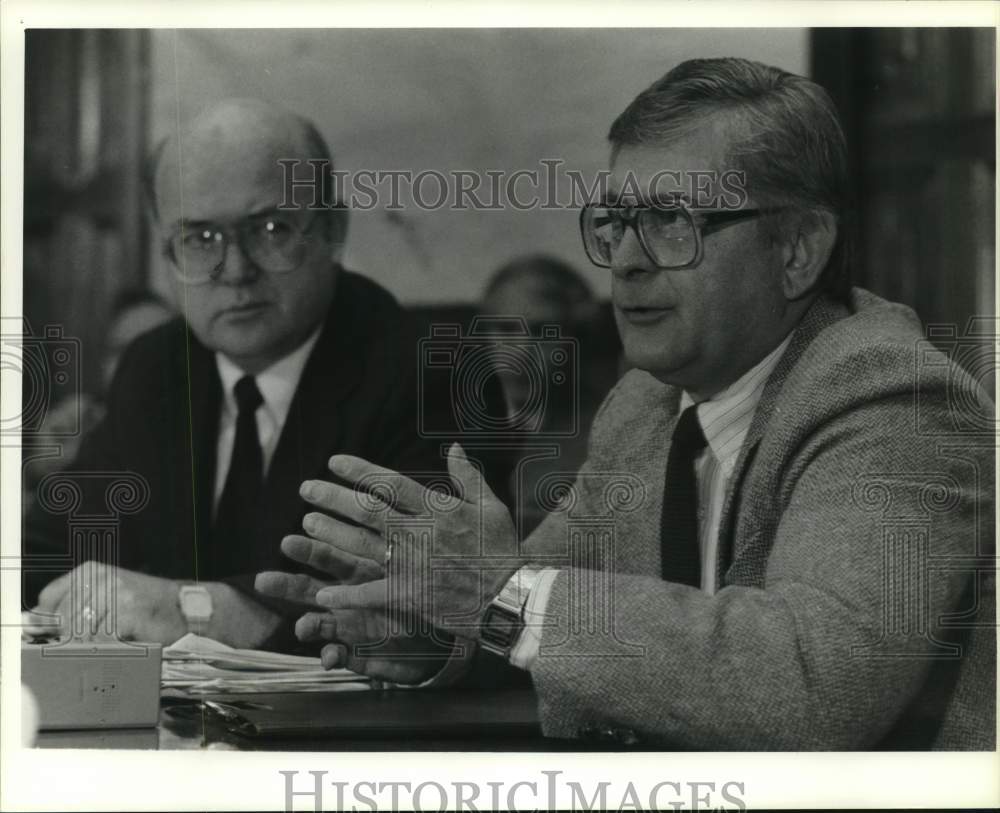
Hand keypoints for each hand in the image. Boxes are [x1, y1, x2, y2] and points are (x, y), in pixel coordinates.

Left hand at [28, 561, 186, 643]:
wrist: (186, 611)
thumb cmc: (143, 609)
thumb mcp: (105, 597)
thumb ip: (70, 607)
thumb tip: (32, 623)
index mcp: (91, 571)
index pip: (49, 601)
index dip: (54, 624)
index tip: (62, 636)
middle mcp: (101, 578)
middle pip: (64, 621)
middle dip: (73, 641)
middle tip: (95, 646)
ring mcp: (116, 594)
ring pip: (81, 634)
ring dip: (91, 649)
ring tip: (111, 648)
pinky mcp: (128, 613)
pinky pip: (101, 642)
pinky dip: (107, 652)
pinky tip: (120, 649)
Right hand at [256, 533, 450, 683]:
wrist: (437, 636)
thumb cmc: (421, 598)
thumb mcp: (410, 579)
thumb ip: (388, 568)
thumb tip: (371, 550)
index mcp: (360, 572)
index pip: (330, 557)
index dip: (310, 551)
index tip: (287, 544)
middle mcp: (347, 598)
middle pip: (311, 588)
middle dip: (287, 586)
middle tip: (263, 582)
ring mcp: (349, 626)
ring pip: (319, 622)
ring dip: (307, 625)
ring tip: (302, 628)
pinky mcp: (356, 652)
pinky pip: (339, 655)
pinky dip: (333, 656)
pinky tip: (330, 658)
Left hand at [294, 443, 523, 640]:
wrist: (509, 596)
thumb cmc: (502, 550)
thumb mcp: (491, 506)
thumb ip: (468, 476)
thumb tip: (454, 447)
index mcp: (437, 509)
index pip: (390, 483)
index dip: (359, 471)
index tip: (333, 462)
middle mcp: (419, 533)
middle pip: (367, 511)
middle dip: (333, 497)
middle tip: (307, 489)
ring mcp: (412, 565)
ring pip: (362, 546)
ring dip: (331, 536)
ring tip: (306, 525)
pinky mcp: (410, 595)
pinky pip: (371, 595)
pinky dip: (346, 596)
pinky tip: (323, 595)